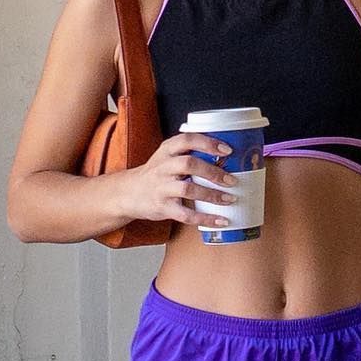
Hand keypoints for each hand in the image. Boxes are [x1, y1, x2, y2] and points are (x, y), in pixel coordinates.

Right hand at [124, 131, 238, 225]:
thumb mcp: (167, 157)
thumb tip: (226, 155)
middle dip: (213, 172)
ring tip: (229, 199)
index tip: (227, 150)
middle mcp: (163, 167)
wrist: (129, 193)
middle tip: (231, 180)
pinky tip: (220, 220)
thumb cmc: (156, 174)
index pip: (187, 140)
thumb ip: (189, 153)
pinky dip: (205, 218)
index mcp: (167, 150)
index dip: (208, 143)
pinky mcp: (162, 207)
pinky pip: (185, 214)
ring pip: (187, 189)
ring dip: (211, 195)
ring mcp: (161, 188)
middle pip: (189, 164)